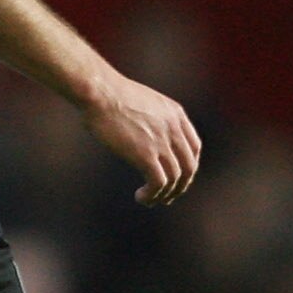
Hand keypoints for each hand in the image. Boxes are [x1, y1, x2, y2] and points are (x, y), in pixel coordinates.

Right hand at [83, 72, 201, 206]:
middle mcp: (173, 128)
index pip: (194, 147)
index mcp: (175, 113)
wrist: (99, 92)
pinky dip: (152, 194)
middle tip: (167, 197)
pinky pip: (159, 183)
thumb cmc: (108, 94)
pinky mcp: (146, 154)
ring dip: (165, 194)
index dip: (189, 166)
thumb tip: (142, 132)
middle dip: (181, 186)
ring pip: (175, 178)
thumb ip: (150, 117)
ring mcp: (161, 142)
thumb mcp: (141, 101)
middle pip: (189, 166)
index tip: (177, 178)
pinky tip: (141, 197)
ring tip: (149, 200)